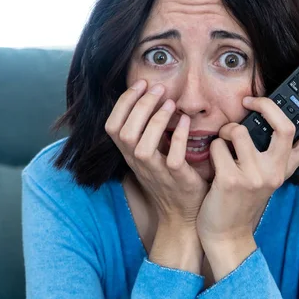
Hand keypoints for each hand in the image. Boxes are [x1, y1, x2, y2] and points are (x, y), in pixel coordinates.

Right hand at [105, 79, 208, 226]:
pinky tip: (185, 121)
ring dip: (155, 120)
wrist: (183, 214)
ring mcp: (157, 173)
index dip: (123, 103)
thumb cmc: (169, 179)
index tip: (140, 84)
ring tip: (170, 102)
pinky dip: (179, 136)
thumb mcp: (152, 154)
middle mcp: (138, 163)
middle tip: (157, 89)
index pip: (112, 126)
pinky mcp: (177, 180)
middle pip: (124, 132)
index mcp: (130, 155)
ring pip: (142, 146)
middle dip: (139, 105)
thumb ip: (148, 132)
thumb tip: (151, 99)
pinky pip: (173, 158)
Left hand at [196, 80, 298, 279]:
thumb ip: (269, 151)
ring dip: (226, 130)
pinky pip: (219, 146)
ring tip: (222, 141)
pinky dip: (212, 148)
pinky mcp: (232, 181)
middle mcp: (277, 172)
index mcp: (287, 168)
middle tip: (249, 101)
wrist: (226, 236)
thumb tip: (262, 114)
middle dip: (265, 105)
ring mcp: (256, 177)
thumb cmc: (240, 200)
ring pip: (240, 132)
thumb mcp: (264, 176)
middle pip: (285, 127)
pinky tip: (212, 162)